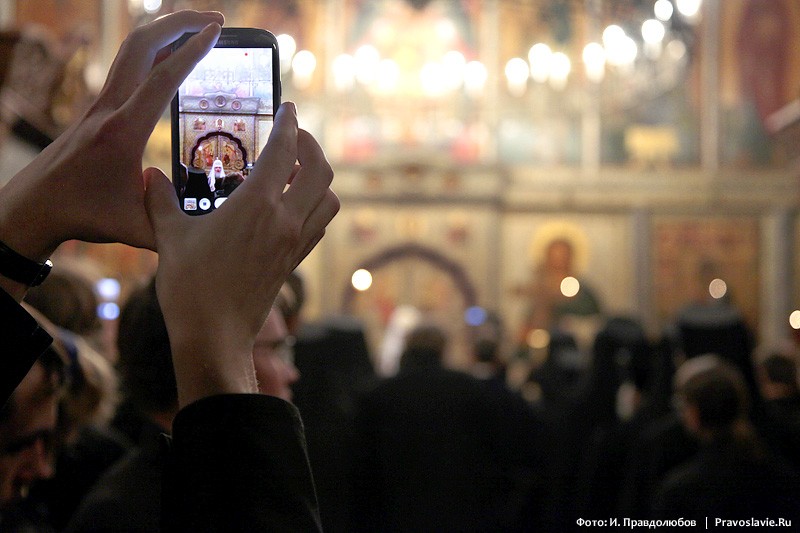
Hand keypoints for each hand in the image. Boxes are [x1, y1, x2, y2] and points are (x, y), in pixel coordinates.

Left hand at [0, 10, 223, 266]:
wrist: (36, 207)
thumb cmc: (83, 216)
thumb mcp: (138, 229)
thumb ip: (177, 226)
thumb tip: (214, 224)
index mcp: (123, 131)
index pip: (163, 78)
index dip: (192, 51)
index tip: (217, 30)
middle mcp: (110, 108)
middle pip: (142, 45)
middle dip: (180, 23)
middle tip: (216, 18)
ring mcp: (101, 104)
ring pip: (132, 50)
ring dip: (165, 31)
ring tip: (199, 27)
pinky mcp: (98, 108)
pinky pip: (128, 66)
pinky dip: (153, 50)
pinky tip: (171, 57)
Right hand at [144, 102, 338, 406]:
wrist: (214, 337)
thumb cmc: (190, 287)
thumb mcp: (169, 237)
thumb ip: (161, 201)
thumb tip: (150, 177)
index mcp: (257, 206)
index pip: (285, 151)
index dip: (290, 124)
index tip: (288, 108)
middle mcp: (285, 221)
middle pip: (322, 171)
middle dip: (313, 146)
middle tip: (295, 136)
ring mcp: (295, 244)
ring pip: (329, 200)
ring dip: (320, 179)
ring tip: (297, 171)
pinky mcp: (295, 263)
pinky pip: (319, 225)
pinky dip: (316, 207)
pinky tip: (293, 206)